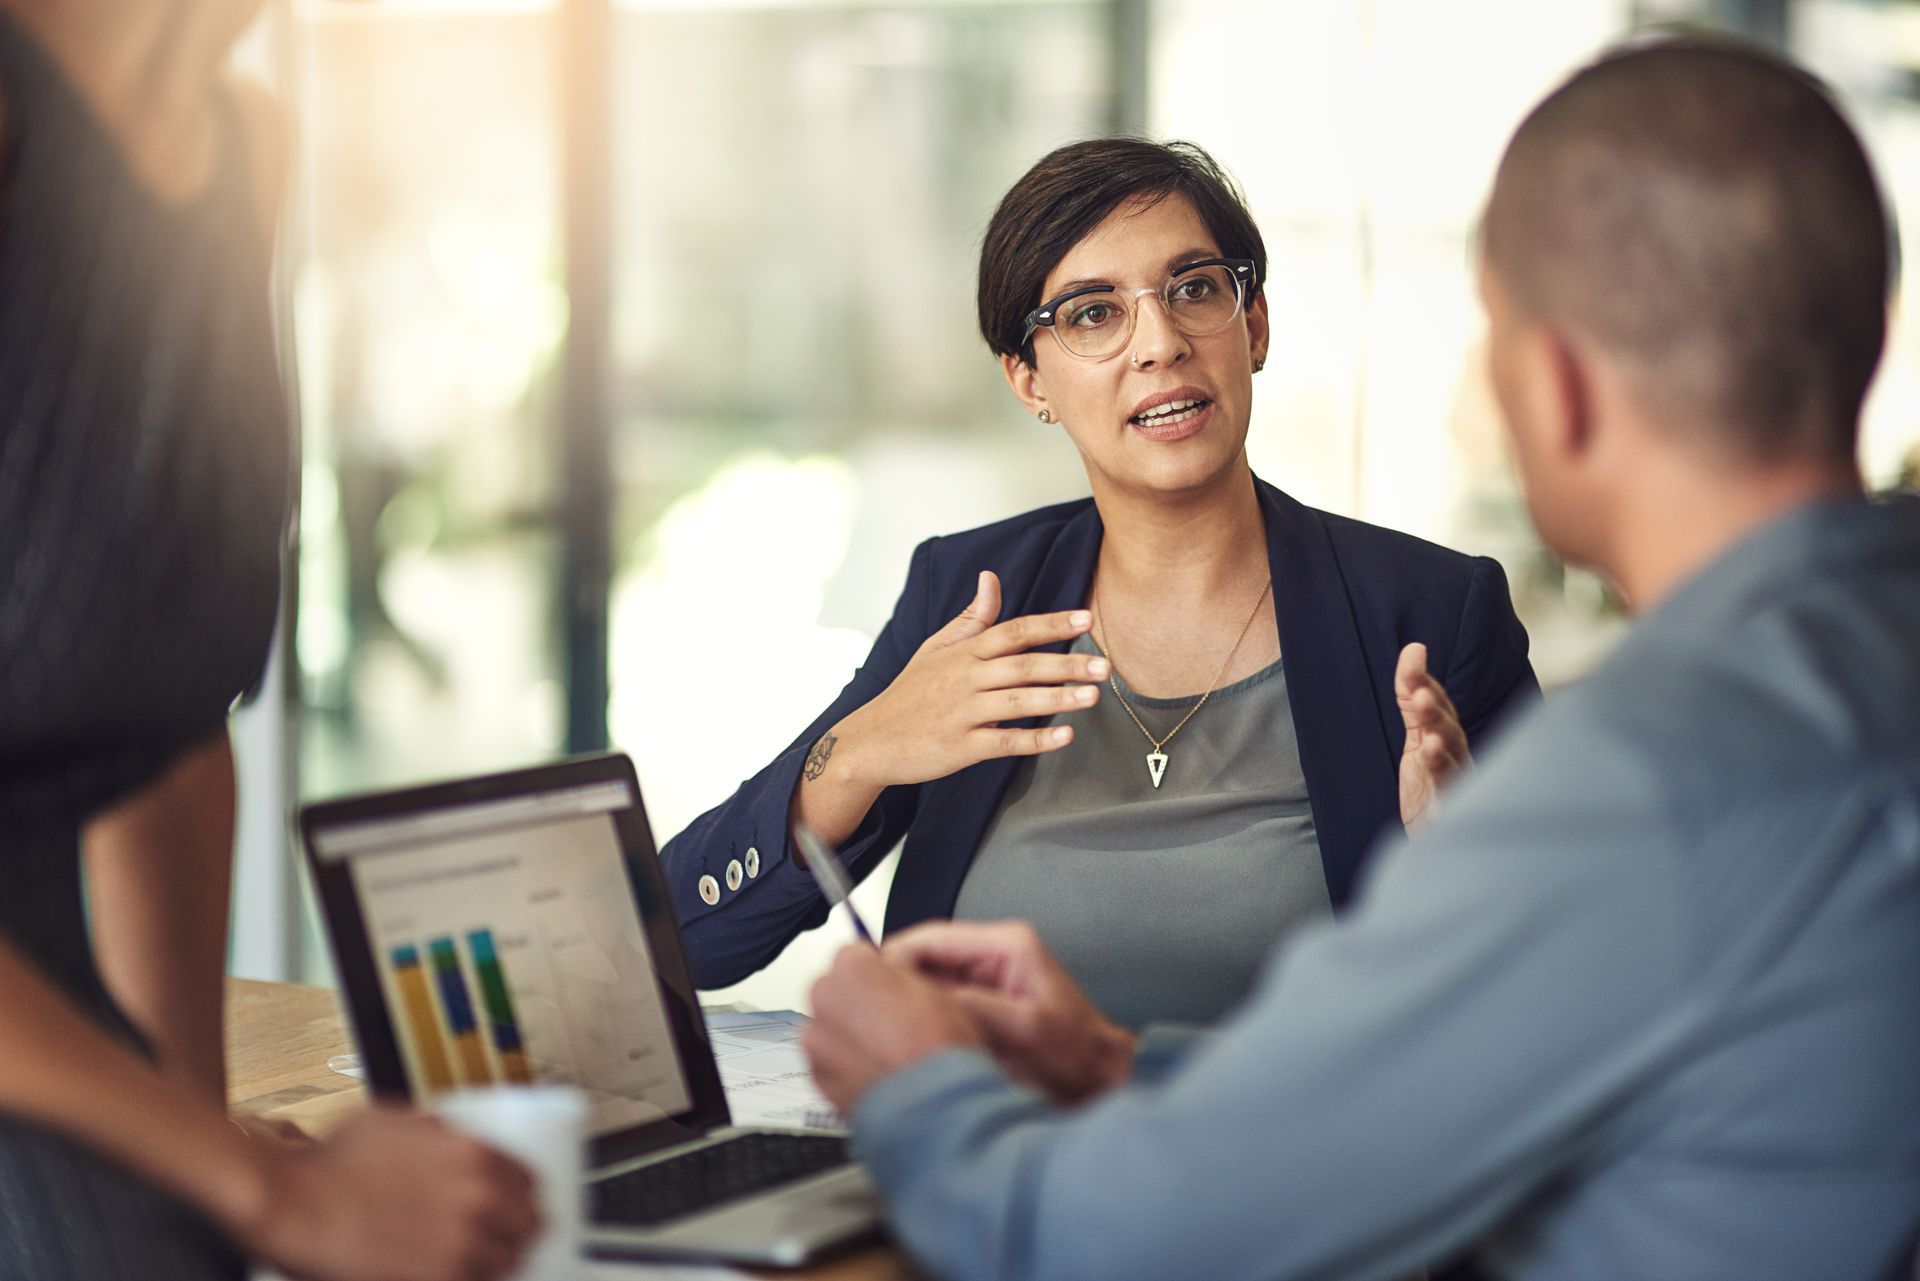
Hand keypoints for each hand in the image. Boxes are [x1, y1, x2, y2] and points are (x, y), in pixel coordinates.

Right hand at [237, 1107, 540, 1280]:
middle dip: (514, 1229)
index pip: (530, 1181)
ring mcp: (460, 1243)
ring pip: (506, 1261)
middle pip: (528, 1224)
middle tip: (501, 1237)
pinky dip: (466, 1278)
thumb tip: (453, 1139)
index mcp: (474, 1155)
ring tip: (472, 1259)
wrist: (293, 1202)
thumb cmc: (331, 1162)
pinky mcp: (438, 1278)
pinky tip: (450, 1272)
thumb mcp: (395, 1121)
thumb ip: (437, 1132)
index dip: (522, 1194)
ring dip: (493, 1259)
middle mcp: (478, 1198)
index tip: (515, 1203)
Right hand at [797, 573, 1109, 851]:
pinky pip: (1004, 742)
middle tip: (1105, 665)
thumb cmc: (910, 694)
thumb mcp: (935, 648)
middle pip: (1022, 666)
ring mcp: (963, 713)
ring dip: (1057, 698)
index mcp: (964, 653)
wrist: (871, 740)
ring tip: (1093, 696)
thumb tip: (991, 578)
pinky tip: (1064, 736)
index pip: (1014, 631)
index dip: (1051, 625)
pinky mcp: (961, 747)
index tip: (1086, 618)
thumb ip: (971, 618)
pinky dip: (1035, 740)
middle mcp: (965, 679)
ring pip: (1017, 702)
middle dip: (1066, 664)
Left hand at [803, 946, 984, 1114]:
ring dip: (848, 1033)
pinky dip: (843, 1063)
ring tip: (884, 1052)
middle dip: (856, 1001)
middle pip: (835, 987)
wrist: (931, 1110)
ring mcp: (816, 1038)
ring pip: (829, 1024)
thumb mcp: (935, 991)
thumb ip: (899, 973)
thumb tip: (890, 972)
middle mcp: (826, 998)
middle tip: (889, 1023)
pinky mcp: (814, 1074)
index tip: (887, 987)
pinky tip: (875, 1071)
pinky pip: (827, 1058)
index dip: (875, 972)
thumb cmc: (938, 1053)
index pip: (853, 953)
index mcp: (854, 968)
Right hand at [884, 921, 1134, 1106]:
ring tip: (888, 1027)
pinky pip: (940, 1001)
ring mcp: (987, 978)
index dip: (894, 958)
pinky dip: (922, 1016)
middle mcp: (994, 954)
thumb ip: (972, 1008)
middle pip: (924, 956)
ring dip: (908, 1001)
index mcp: (1007, 946)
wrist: (1099, 1081)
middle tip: (871, 1010)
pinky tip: (911, 1037)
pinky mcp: (983, 1001)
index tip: (869, 982)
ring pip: (928, 979)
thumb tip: (920, 997)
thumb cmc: (1076, 1057)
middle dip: (896, 982)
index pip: (931, 938)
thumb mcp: (1023, 1031)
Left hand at [1396, 642, 1470, 829]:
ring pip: (1452, 758)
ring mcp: (1457, 784)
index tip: (1413, 653)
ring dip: (1440, 738)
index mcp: (1449, 739)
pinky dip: (1442, 774)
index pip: (1438, 705)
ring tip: (1428, 726)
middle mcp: (1458, 758)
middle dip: (1436, 710)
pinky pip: (1448, 792)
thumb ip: (1412, 699)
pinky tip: (1431, 754)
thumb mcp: (1417, 738)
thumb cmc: (1431, 786)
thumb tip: (1414, 648)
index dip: (1424, 681)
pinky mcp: (1448, 811)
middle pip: (1449, 729)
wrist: (1436, 838)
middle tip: (1421, 693)